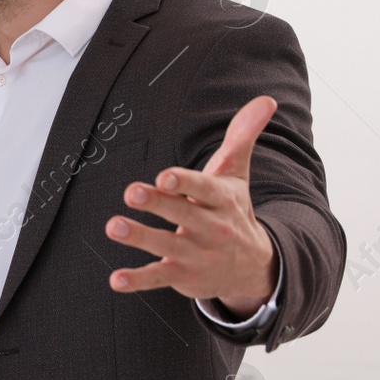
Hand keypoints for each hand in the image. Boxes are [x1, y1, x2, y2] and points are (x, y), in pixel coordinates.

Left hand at [106, 95, 279, 316]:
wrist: (253, 266)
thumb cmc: (233, 211)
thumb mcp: (237, 175)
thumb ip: (242, 137)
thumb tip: (266, 99)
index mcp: (221, 199)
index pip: (204, 188)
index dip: (185, 182)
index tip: (165, 176)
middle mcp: (210, 227)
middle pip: (182, 213)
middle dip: (158, 203)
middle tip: (131, 192)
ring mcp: (195, 253)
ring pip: (165, 244)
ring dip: (139, 237)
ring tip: (113, 226)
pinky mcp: (181, 275)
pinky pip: (157, 277)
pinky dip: (137, 280)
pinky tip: (116, 280)